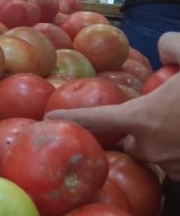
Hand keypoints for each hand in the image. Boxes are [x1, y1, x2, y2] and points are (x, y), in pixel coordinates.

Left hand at [45, 32, 179, 179]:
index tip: (48, 118)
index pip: (94, 121)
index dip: (70, 118)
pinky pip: (174, 163)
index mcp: (144, 120)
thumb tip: (163, 46)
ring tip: (171, 122)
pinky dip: (176, 150)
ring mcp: (173, 168)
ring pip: (152, 153)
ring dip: (157, 141)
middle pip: (124, 141)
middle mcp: (151, 149)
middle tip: (134, 118)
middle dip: (126, 131)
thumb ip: (175, 48)